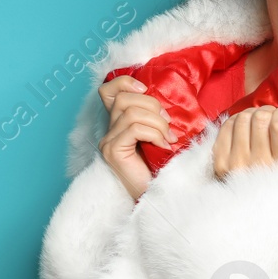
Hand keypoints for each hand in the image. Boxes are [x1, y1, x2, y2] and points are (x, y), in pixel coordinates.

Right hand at [96, 74, 170, 200]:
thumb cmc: (161, 166)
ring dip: (157, 123)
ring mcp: (109, 141)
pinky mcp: (113, 151)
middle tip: (168, 125)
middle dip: (153, 106)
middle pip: (124, 98)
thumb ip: (155, 115)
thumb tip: (165, 97)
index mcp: (118, 123)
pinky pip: (134, 129)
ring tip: (168, 139)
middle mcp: (109, 131)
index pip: (109, 90)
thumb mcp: (159, 133)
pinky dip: (154, 134)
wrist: (158, 196)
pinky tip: (164, 146)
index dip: (126, 82)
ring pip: (131, 113)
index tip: (146, 91)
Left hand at [213, 105, 277, 179]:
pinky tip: (243, 129)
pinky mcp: (220, 163)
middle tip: (270, 117)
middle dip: (267, 112)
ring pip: (242, 118)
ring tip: (256, 123)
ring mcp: (237, 164)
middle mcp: (259, 165)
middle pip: (260, 118)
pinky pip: (227, 126)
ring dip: (251, 115)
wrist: (255, 209)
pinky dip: (236, 121)